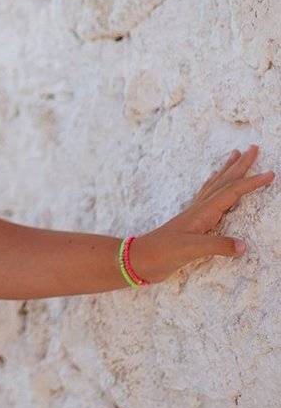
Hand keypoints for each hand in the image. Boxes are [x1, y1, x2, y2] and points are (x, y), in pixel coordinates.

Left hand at [132, 145, 273, 282]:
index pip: (232, 192)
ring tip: (235, 155)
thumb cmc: (163, 253)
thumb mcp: (191, 250)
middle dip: (240, 165)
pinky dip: (214, 185)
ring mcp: (194, 214)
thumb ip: (217, 246)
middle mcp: (199, 209)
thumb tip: (244, 246)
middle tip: (253, 148)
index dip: (252, 183)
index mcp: (203, 212)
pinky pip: (206, 196)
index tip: (270, 174)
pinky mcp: (190, 221)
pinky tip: (213, 182)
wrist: (140, 259)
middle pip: (224, 182)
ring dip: (228, 170)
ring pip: (215, 186)